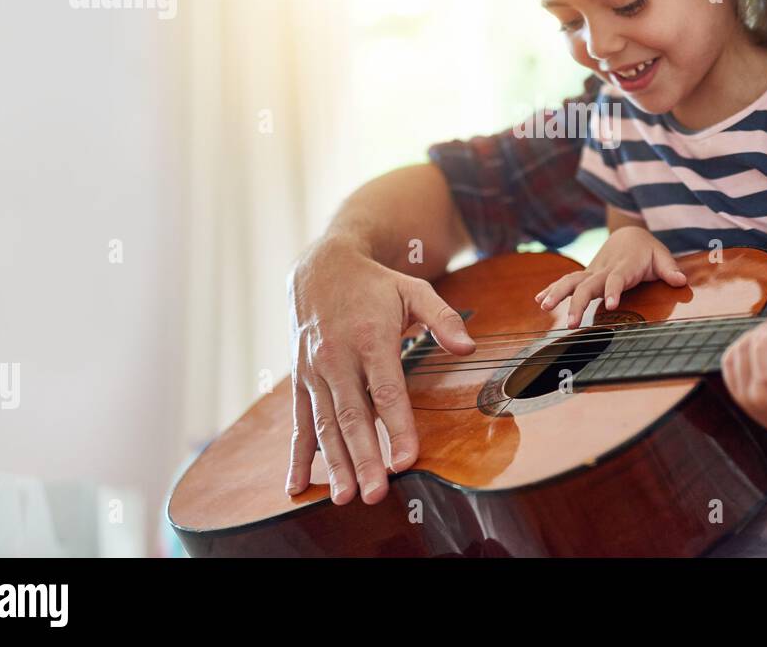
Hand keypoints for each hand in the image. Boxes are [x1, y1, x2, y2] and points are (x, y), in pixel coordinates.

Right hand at [285, 234, 473, 504]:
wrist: (322, 268)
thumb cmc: (376, 285)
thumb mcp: (414, 290)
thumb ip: (443, 319)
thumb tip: (468, 348)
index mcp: (371, 338)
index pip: (387, 390)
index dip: (396, 427)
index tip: (406, 460)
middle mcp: (338, 358)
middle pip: (353, 416)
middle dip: (364, 458)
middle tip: (374, 494)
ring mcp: (316, 372)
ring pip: (325, 425)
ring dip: (334, 464)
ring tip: (344, 497)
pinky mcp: (301, 380)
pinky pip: (299, 421)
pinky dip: (298, 454)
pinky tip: (298, 485)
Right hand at [534, 226, 686, 327]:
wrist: (628, 235)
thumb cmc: (648, 251)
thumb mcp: (662, 256)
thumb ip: (670, 269)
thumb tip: (681, 281)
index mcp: (624, 266)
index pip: (617, 279)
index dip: (614, 290)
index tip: (611, 305)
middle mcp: (604, 269)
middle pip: (588, 284)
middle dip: (577, 302)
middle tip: (572, 323)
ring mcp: (592, 271)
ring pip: (571, 280)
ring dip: (557, 293)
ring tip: (543, 307)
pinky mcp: (585, 275)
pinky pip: (566, 281)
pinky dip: (551, 289)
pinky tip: (538, 300)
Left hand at [721, 319, 766, 444]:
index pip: (760, 360)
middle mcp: (761, 403)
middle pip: (743, 353)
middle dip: (761, 333)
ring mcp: (748, 402)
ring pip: (732, 359)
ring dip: (748, 340)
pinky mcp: (741, 399)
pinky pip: (727, 368)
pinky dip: (738, 351)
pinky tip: (759, 346)